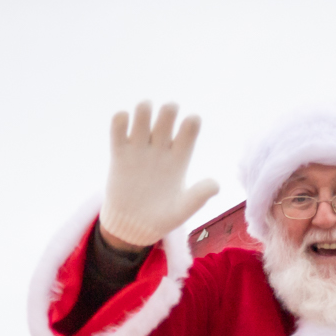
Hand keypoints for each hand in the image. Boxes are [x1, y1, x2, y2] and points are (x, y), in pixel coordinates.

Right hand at [99, 101, 219, 249]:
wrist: (132, 227)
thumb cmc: (161, 218)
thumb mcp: (181, 211)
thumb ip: (198, 197)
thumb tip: (216, 184)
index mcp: (180, 157)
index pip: (190, 128)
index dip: (191, 122)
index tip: (190, 124)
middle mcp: (161, 148)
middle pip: (167, 115)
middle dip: (168, 110)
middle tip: (166, 117)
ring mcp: (140, 148)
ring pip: (143, 114)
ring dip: (144, 108)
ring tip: (143, 118)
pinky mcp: (119, 153)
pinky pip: (119, 126)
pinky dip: (120, 119)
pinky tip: (123, 127)